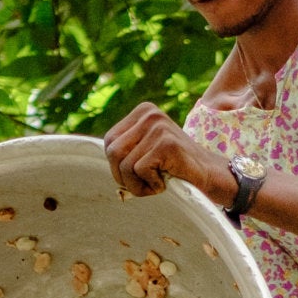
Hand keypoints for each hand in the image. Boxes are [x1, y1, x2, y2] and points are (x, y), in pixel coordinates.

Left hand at [104, 103, 236, 202]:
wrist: (212, 176)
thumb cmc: (176, 169)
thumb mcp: (147, 151)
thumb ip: (125, 150)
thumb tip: (85, 159)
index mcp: (143, 112)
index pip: (109, 142)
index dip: (117, 166)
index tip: (137, 174)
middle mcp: (150, 115)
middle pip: (112, 152)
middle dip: (123, 177)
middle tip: (145, 183)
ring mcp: (158, 127)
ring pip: (124, 166)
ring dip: (138, 185)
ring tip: (158, 183)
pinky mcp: (166, 144)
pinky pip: (139, 172)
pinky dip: (150, 185)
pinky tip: (167, 181)